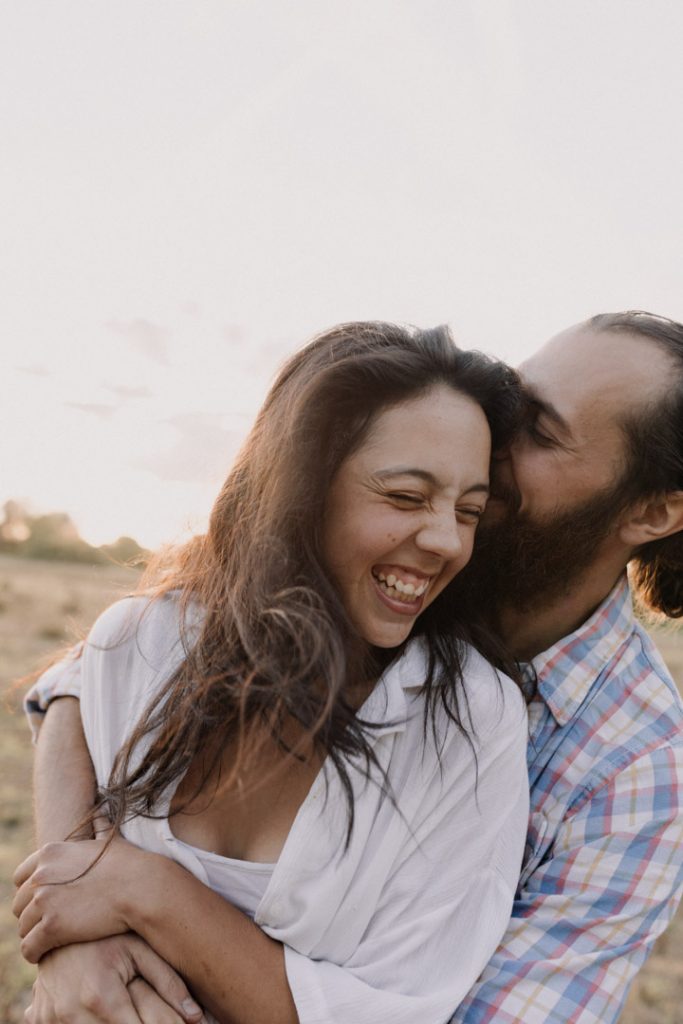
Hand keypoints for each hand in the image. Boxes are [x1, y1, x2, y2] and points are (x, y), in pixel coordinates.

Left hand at [13, 836, 149, 961]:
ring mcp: (44, 900)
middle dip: (32, 915)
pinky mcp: (51, 926)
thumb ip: (98, 827)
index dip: (31, 892)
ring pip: (23, 927)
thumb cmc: (130, 865)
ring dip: (35, 935)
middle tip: (51, 924)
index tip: (46, 902)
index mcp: (50, 853)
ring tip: (50, 941)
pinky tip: (47, 954)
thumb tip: (101, 811)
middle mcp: (41, 875)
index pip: (20, 878)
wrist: (141, 887)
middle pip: (19, 904)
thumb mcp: (108, 840)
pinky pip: (29, 948)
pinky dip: (35, 953)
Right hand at [24, 934, 204, 1022]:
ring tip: (131, 1010)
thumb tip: (197, 1017)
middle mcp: (71, 1012)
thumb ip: (169, 983)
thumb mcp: (140, 950)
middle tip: (149, 1015)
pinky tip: (105, 1012)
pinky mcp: (40, 1018)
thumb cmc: (109, 932)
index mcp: (100, 996)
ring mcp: (52, 1017)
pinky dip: (89, 1021)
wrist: (62, 914)